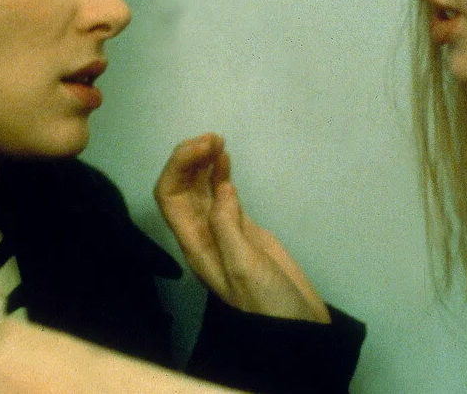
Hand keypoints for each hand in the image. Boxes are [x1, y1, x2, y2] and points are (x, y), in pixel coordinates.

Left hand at [155, 134, 330, 323]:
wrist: (295, 328)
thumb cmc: (267, 304)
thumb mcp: (244, 266)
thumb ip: (227, 226)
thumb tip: (219, 187)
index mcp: (196, 243)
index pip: (170, 196)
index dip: (180, 166)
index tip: (206, 147)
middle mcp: (203, 234)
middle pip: (181, 189)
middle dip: (189, 158)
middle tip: (213, 138)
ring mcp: (223, 230)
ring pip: (200, 189)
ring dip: (203, 162)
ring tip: (217, 140)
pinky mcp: (244, 230)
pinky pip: (223, 196)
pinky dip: (220, 174)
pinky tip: (225, 158)